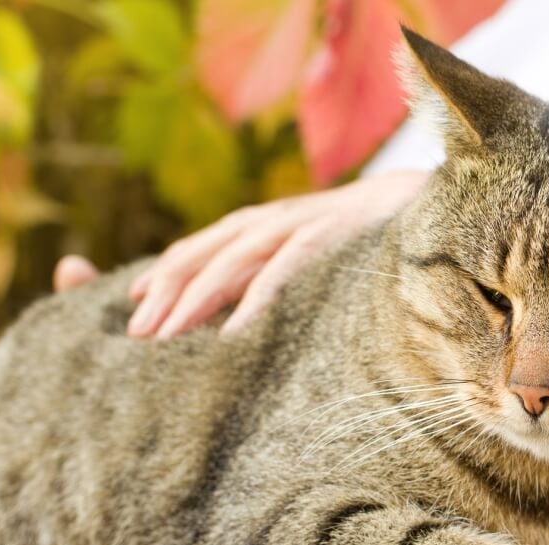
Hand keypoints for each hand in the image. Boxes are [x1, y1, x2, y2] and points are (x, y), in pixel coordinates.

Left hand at [127, 169, 429, 338]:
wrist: (416, 203)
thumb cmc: (357, 240)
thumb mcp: (302, 255)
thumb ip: (266, 275)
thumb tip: (227, 317)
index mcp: (259, 227)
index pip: (195, 250)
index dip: (161, 278)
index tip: (132, 311)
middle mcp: (267, 222)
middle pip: (200, 257)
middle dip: (165, 296)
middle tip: (135, 337)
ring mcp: (294, 227)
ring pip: (229, 263)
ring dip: (194, 301)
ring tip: (166, 338)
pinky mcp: (323, 240)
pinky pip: (280, 274)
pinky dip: (254, 304)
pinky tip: (232, 336)